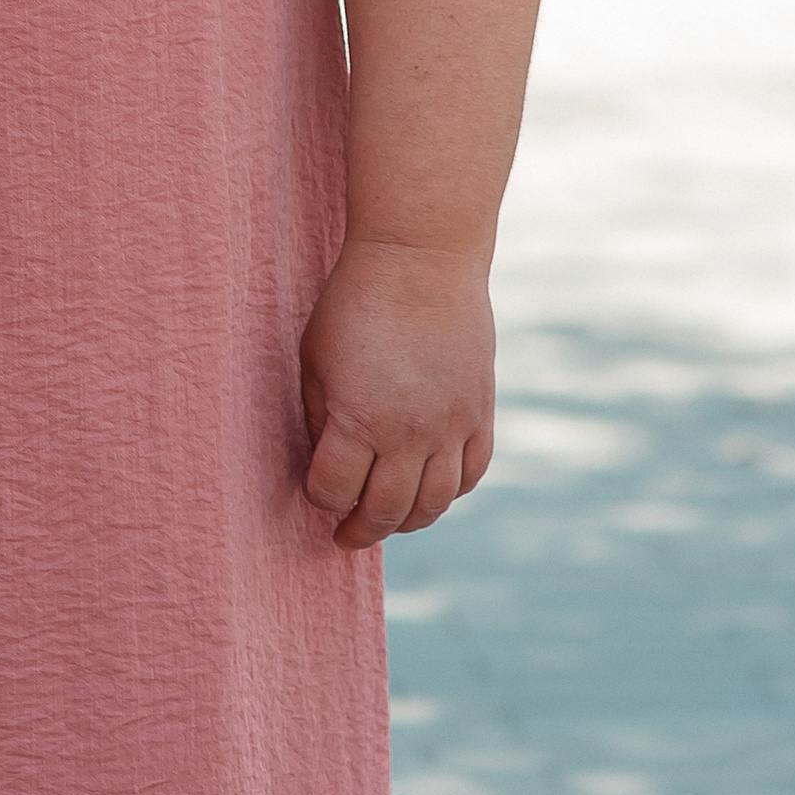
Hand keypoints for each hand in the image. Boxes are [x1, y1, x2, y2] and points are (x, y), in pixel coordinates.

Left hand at [299, 236, 495, 549]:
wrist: (421, 259)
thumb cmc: (354, 303)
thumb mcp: (314, 359)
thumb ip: (319, 416)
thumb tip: (325, 460)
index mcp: (358, 421)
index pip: (334, 491)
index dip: (320, 497)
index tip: (316, 490)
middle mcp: (409, 434)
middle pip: (385, 511)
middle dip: (360, 529)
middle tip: (345, 536)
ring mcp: (451, 426)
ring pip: (434, 504)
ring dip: (407, 521)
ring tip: (388, 521)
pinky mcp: (480, 412)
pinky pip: (471, 473)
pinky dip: (451, 491)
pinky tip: (431, 489)